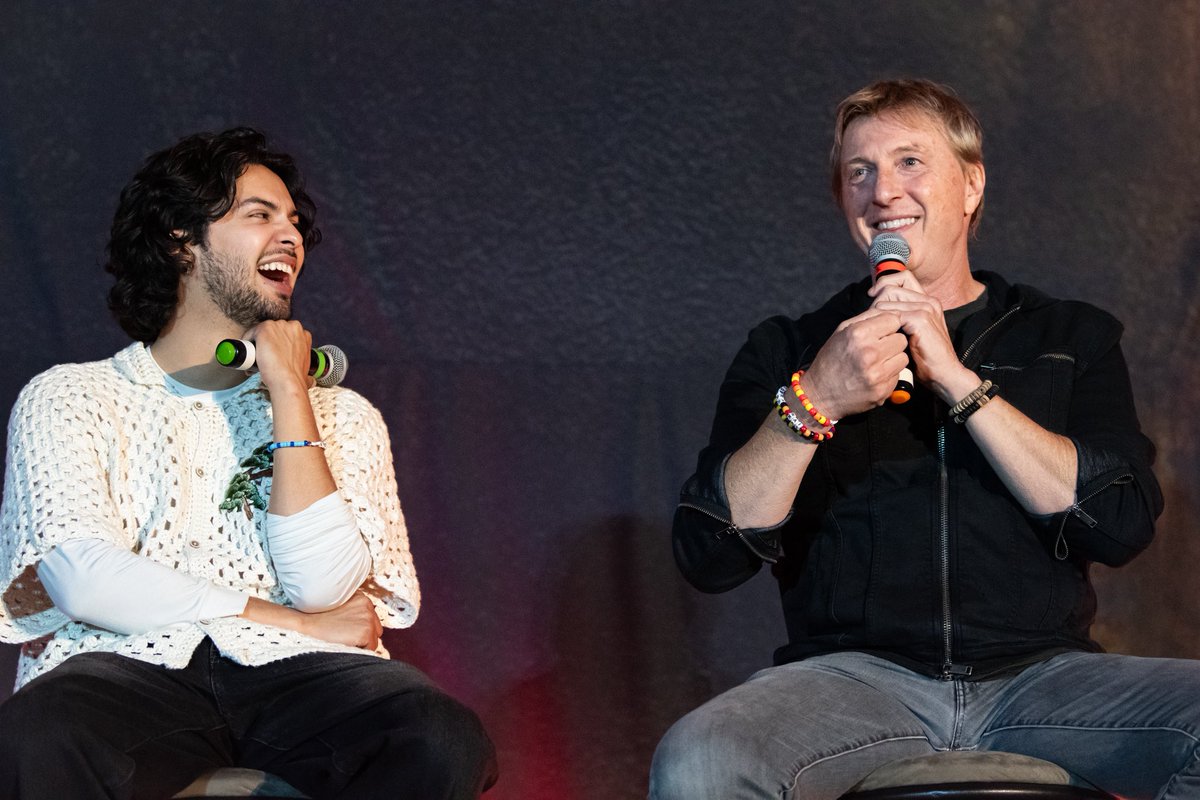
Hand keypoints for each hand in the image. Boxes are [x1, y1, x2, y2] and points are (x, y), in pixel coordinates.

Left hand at [242, 320, 314, 393]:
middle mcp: (292, 326)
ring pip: (262, 331)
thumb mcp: (306, 365)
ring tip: (255, 357)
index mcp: (303, 334)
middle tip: (263, 356)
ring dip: (257, 342)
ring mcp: (278, 326)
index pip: (285, 334)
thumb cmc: (296, 377)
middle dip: (268, 342)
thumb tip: (307, 377)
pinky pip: (251, 332)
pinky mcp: (265, 329)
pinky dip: (247, 341)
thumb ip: (303, 362)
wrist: (288, 381)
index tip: (273, 353)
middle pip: (274, 331)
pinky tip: (248, 352)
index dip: (277, 343)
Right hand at [299, 591, 382, 649]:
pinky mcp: (366, 631)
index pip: (370, 620)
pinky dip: (359, 651)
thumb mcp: (338, 607)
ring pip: (373, 640)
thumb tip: (358, 622)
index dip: (358, 629)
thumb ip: (352, 611)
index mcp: (361, 598)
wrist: (306, 625)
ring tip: (343, 639)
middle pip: (375, 629)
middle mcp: (368, 605)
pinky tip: (344, 644)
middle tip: (343, 636)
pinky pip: (370, 649)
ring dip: (361, 644)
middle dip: (363, 636)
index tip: (345, 631)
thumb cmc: (317, 619)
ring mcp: (368, 618)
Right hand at [802, 308, 909, 419]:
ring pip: (903, 358)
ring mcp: (877, 374)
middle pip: (901, 339)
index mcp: (858, 334)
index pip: (894, 319)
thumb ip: (866, 318)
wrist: (820, 395)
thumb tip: (889, 309)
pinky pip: (898, 375)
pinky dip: (889, 374)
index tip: (882, 331)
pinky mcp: (882, 390)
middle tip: (878, 348)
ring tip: (877, 362)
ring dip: (893, 359)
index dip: (888, 325)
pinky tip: (874, 375)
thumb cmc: (830, 360)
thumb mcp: (841, 332)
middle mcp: (869, 353)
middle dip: (891, 342)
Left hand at [867, 272, 977, 402]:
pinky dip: (882, 326)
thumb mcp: (910, 334)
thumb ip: (899, 318)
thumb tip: (875, 308)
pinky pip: (890, 315)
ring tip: (877, 335)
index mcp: (926, 301)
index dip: (884, 284)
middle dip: (876, 305)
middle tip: (872, 325)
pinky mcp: (921, 319)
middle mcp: (927, 301)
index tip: (872, 296)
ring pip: (886, 301)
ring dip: (876, 317)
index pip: (902, 278)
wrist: (944, 375)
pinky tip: (882, 339)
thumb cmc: (925, 360)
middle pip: (889, 288)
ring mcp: (925, 308)